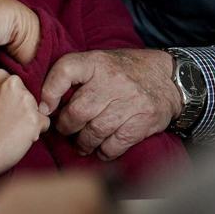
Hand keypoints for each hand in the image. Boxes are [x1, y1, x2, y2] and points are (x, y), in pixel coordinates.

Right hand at [0, 69, 49, 175]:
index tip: (2, 107)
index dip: (13, 98)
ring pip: (39, 109)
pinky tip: (21, 136)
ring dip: (30, 119)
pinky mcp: (35, 119)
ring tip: (13, 129)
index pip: (19, 83)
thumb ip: (5, 89)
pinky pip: (45, 123)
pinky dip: (36, 131)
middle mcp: (16, 85)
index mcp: (1, 75)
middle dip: (23, 108)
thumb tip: (26, 92)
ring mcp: (27, 102)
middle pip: (30, 95)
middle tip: (7, 120)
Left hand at [40, 49, 181, 159]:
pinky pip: (113, 145)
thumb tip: (44, 104)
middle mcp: (112, 81)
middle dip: (66, 127)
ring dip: (82, 143)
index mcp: (97, 62)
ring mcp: (128, 103)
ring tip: (81, 142)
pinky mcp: (141, 122)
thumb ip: (76, 77)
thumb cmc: (126, 72)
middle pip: (77, 112)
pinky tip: (101, 148)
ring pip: (93, 132)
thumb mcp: (101, 62)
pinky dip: (103, 152)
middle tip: (65, 129)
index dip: (49, 91)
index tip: (44, 108)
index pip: (66, 70)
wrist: (170, 79)